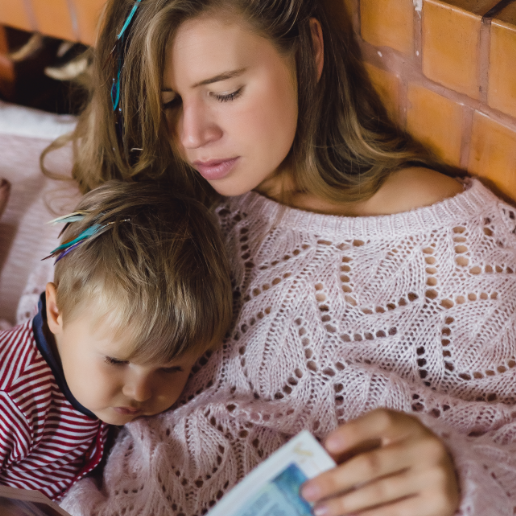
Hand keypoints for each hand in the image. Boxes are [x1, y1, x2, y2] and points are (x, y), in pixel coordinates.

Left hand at [301, 409, 459, 515]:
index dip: (353, 432)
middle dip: (336, 480)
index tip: (327, 446)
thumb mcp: (382, 439)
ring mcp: (435, 477)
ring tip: (320, 510)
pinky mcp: (439, 504)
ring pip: (380, 493)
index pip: (380, 421)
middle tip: (308, 491)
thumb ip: (356, 446)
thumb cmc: (398, 451)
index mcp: (407, 424)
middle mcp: (425, 447)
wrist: (445, 471)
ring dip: (345, 505)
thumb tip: (320, 463)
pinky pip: (395, 514)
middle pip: (373, 464)